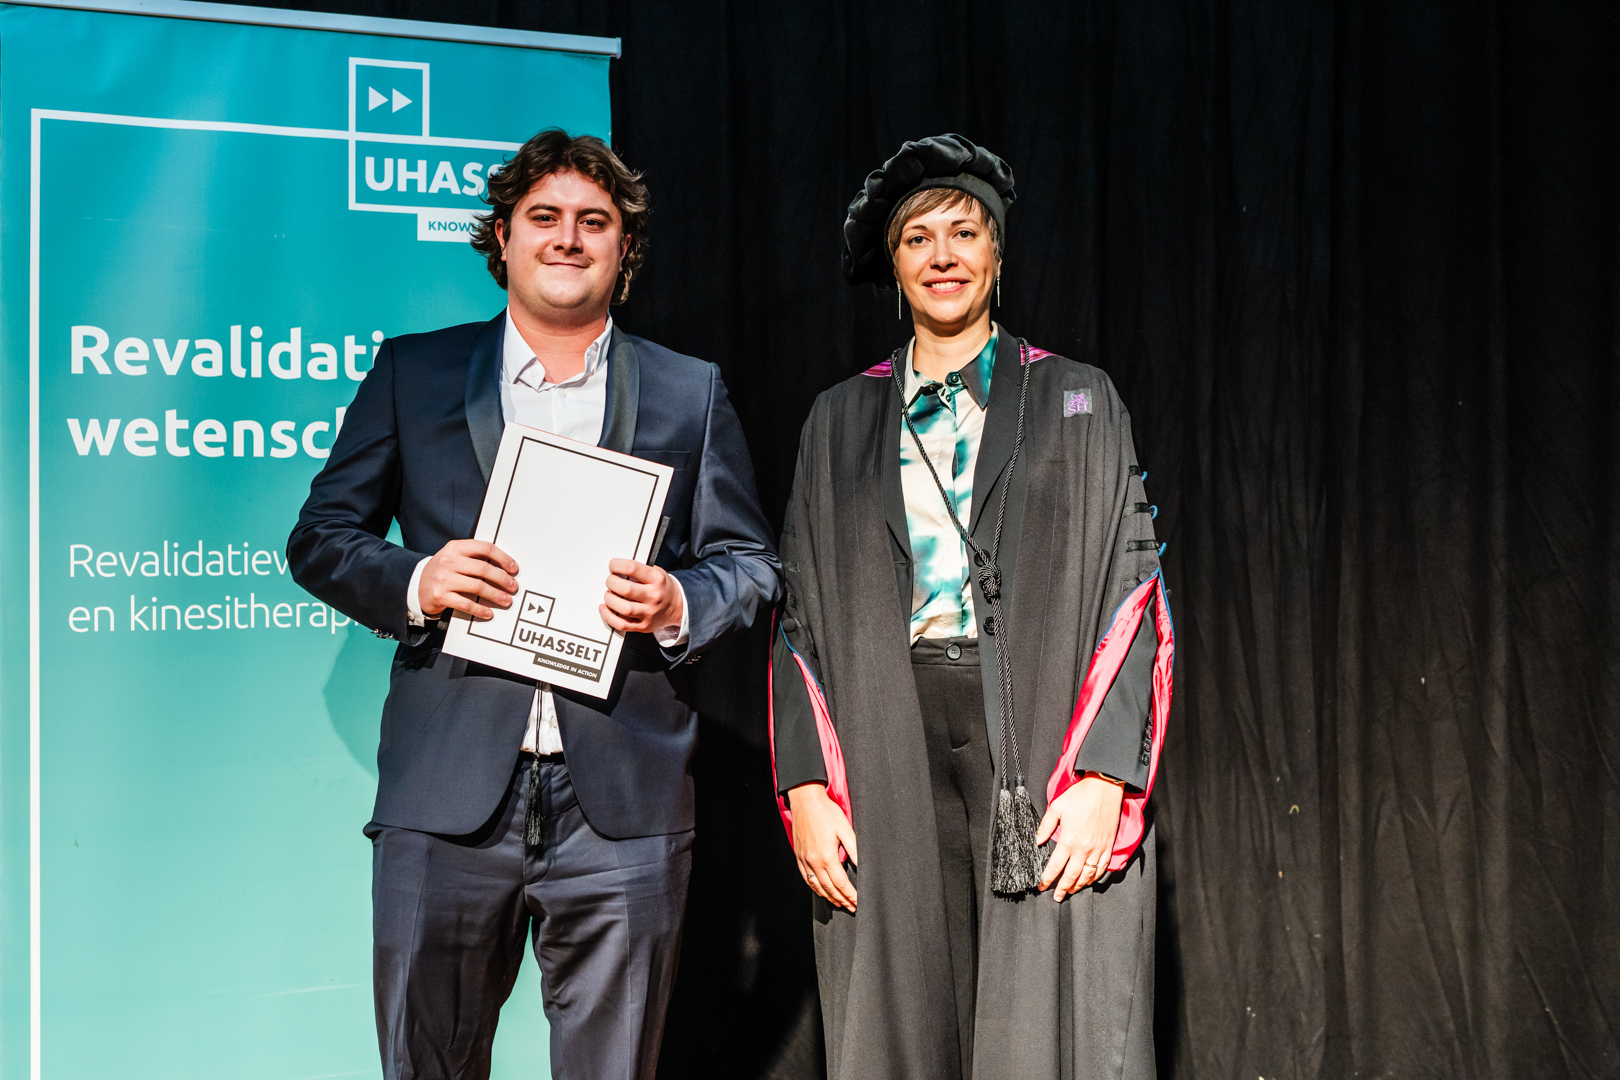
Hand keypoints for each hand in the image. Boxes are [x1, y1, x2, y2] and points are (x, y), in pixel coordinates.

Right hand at [419, 540, 518, 619]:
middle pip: (484, 569)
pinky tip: (488, 612)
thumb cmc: (442, 570)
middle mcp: (449, 561)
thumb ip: (474, 557)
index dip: (503, 558)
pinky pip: (466, 603)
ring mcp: (444, 579)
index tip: (513, 568)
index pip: (485, 548)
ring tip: (506, 600)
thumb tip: (503, 567)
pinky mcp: (440, 596)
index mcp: (456, 547)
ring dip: (495, 595)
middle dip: (502, 579)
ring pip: (477, 586)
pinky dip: (480, 609)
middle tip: (513, 586)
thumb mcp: (454, 556)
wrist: (416, 584)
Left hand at [599, 559, 682, 634]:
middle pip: (625, 589)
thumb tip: (616, 569)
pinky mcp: (643, 626)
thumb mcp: (657, 572)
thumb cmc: (663, 588)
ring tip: (609, 595)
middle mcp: (654, 596)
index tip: (613, 566)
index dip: (617, 565)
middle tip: (610, 581)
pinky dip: (608, 616)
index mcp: (657, 580)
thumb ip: (639, 570)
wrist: (677, 606)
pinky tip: (605, 608)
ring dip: (609, 599)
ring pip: (622, 608)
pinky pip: (621, 624)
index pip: (632, 568)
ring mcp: (648, 613)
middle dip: (611, 582)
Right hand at [786, 782, 857, 911]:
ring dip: (829, 897)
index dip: (850, 895)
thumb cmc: (826, 812)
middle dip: (842, 900)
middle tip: (852, 907)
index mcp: (827, 856)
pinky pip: (806, 878)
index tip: (858, 902)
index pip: (841, 883)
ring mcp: (804, 860)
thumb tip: (862, 866)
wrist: (805, 800)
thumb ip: (854, 850)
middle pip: (829, 888)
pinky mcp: (798, 856)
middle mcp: (814, 861)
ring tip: (839, 903)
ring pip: (816, 886)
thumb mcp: (845, 829)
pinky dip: (815, 888)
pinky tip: (821, 891)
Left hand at [1035, 773, 1124, 901]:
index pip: (1055, 866)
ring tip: (1071, 891)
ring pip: (1088, 875)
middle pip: (1071, 876)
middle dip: (1062, 888)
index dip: (1047, 878)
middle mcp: (1084, 848)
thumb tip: (1037, 841)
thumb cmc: (1080, 796)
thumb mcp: (1056, 807)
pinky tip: (1089, 880)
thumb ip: (1045, 826)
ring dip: (1078, 886)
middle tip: (1056, 897)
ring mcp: (1098, 849)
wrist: (1104, 788)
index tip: (1041, 885)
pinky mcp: (1108, 846)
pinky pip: (1102, 868)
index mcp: (1069, 840)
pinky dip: (1095, 877)